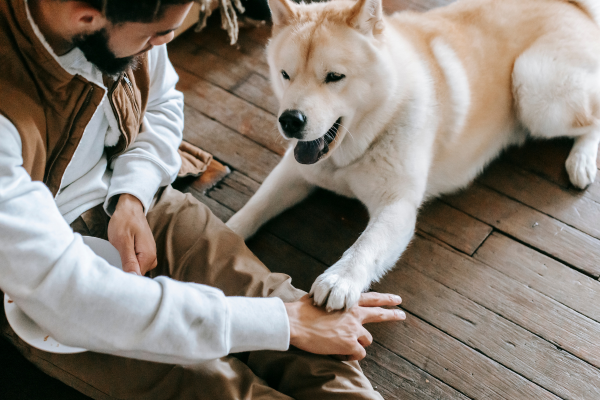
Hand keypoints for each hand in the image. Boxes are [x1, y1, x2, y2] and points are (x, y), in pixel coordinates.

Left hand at [108, 194, 156, 275]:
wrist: (129, 208)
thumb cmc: (124, 221)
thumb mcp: (122, 241)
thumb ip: (129, 261)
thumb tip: (133, 277)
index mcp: (148, 257)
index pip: (137, 278)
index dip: (124, 278)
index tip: (113, 274)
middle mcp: (152, 258)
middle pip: (137, 275)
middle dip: (124, 271)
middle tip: (113, 260)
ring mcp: (150, 256)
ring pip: (136, 270)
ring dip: (125, 265)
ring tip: (117, 254)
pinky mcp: (145, 253)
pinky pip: (136, 263)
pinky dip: (127, 261)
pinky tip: (121, 253)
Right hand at [284, 292, 404, 360]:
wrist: (295, 322)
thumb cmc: (301, 311)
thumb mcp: (319, 299)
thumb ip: (329, 301)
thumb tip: (324, 301)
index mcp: (347, 302)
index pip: (371, 298)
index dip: (385, 299)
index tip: (397, 300)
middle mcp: (354, 314)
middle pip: (379, 315)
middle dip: (392, 314)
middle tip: (402, 315)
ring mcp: (353, 329)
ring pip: (366, 341)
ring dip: (356, 344)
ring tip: (340, 345)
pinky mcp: (349, 344)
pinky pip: (357, 354)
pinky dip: (349, 356)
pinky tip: (338, 354)